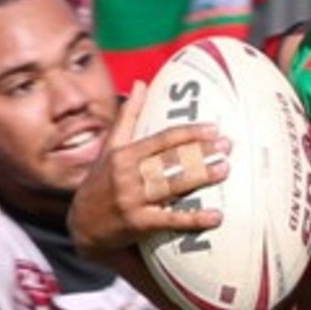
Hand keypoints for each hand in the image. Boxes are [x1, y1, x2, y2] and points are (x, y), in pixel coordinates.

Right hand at [67, 82, 230, 260]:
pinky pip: (170, 220)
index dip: (189, 133)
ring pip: (171, 186)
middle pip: (169, 160)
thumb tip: (141, 83)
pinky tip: (216, 217)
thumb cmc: (102, 181)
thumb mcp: (111, 148)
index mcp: (124, 155)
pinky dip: (193, 219)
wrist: (83, 226)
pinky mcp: (137, 224)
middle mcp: (127, 175)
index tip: (214, 128)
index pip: (161, 140)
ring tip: (225, 170)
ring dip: (200, 178)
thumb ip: (128, 117)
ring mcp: (132, 200)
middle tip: (227, 146)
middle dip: (200, 152)